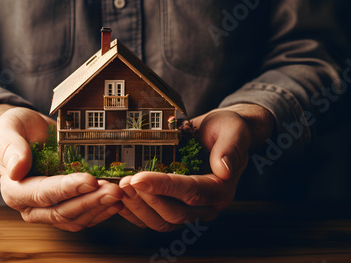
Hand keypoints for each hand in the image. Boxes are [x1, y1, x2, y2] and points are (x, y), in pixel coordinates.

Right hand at [0, 104, 123, 230]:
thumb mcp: (8, 130)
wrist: (27, 134)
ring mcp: (49, 210)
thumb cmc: (15, 130)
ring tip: (120, 194)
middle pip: (62, 212)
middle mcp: (30, 207)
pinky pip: (84, 217)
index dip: (67, 189)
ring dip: (99, 208)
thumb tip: (16, 169)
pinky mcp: (65, 208)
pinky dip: (102, 210)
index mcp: (14, 190)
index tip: (90, 180)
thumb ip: (11, 147)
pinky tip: (118, 202)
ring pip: (76, 219)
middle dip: (90, 202)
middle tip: (114, 191)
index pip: (43, 194)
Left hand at [119, 104, 273, 230]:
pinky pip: (153, 220)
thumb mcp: (233, 129)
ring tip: (119, 188)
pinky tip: (118, 201)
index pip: (192, 192)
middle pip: (175, 213)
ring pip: (162, 221)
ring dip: (138, 208)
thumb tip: (224, 169)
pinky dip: (134, 213)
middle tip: (124, 182)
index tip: (139, 177)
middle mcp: (207, 206)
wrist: (218, 134)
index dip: (164, 187)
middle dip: (147, 199)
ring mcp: (190, 211)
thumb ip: (230, 147)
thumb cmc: (226, 129)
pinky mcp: (174, 209)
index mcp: (221, 189)